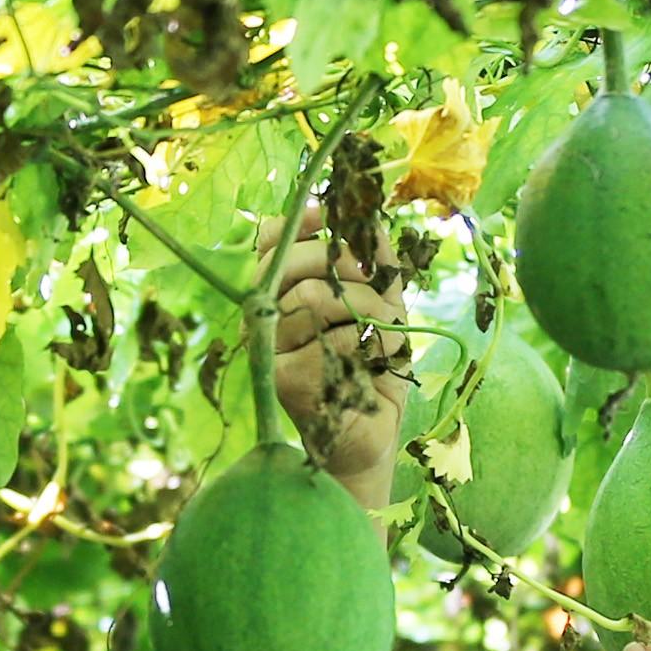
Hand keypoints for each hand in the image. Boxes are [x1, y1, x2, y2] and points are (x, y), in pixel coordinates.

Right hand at [257, 208, 408, 493]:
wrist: (370, 434)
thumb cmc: (373, 369)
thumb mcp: (383, 307)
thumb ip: (376, 264)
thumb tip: (370, 217)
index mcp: (283, 293)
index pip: (271, 241)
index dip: (300, 223)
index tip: (330, 219)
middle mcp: (267, 317)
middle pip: (292, 263)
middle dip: (347, 269)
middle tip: (379, 293)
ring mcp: (268, 349)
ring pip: (313, 297)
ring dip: (367, 312)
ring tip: (383, 338)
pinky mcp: (282, 379)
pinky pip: (328, 339)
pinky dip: (367, 348)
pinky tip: (374, 366)